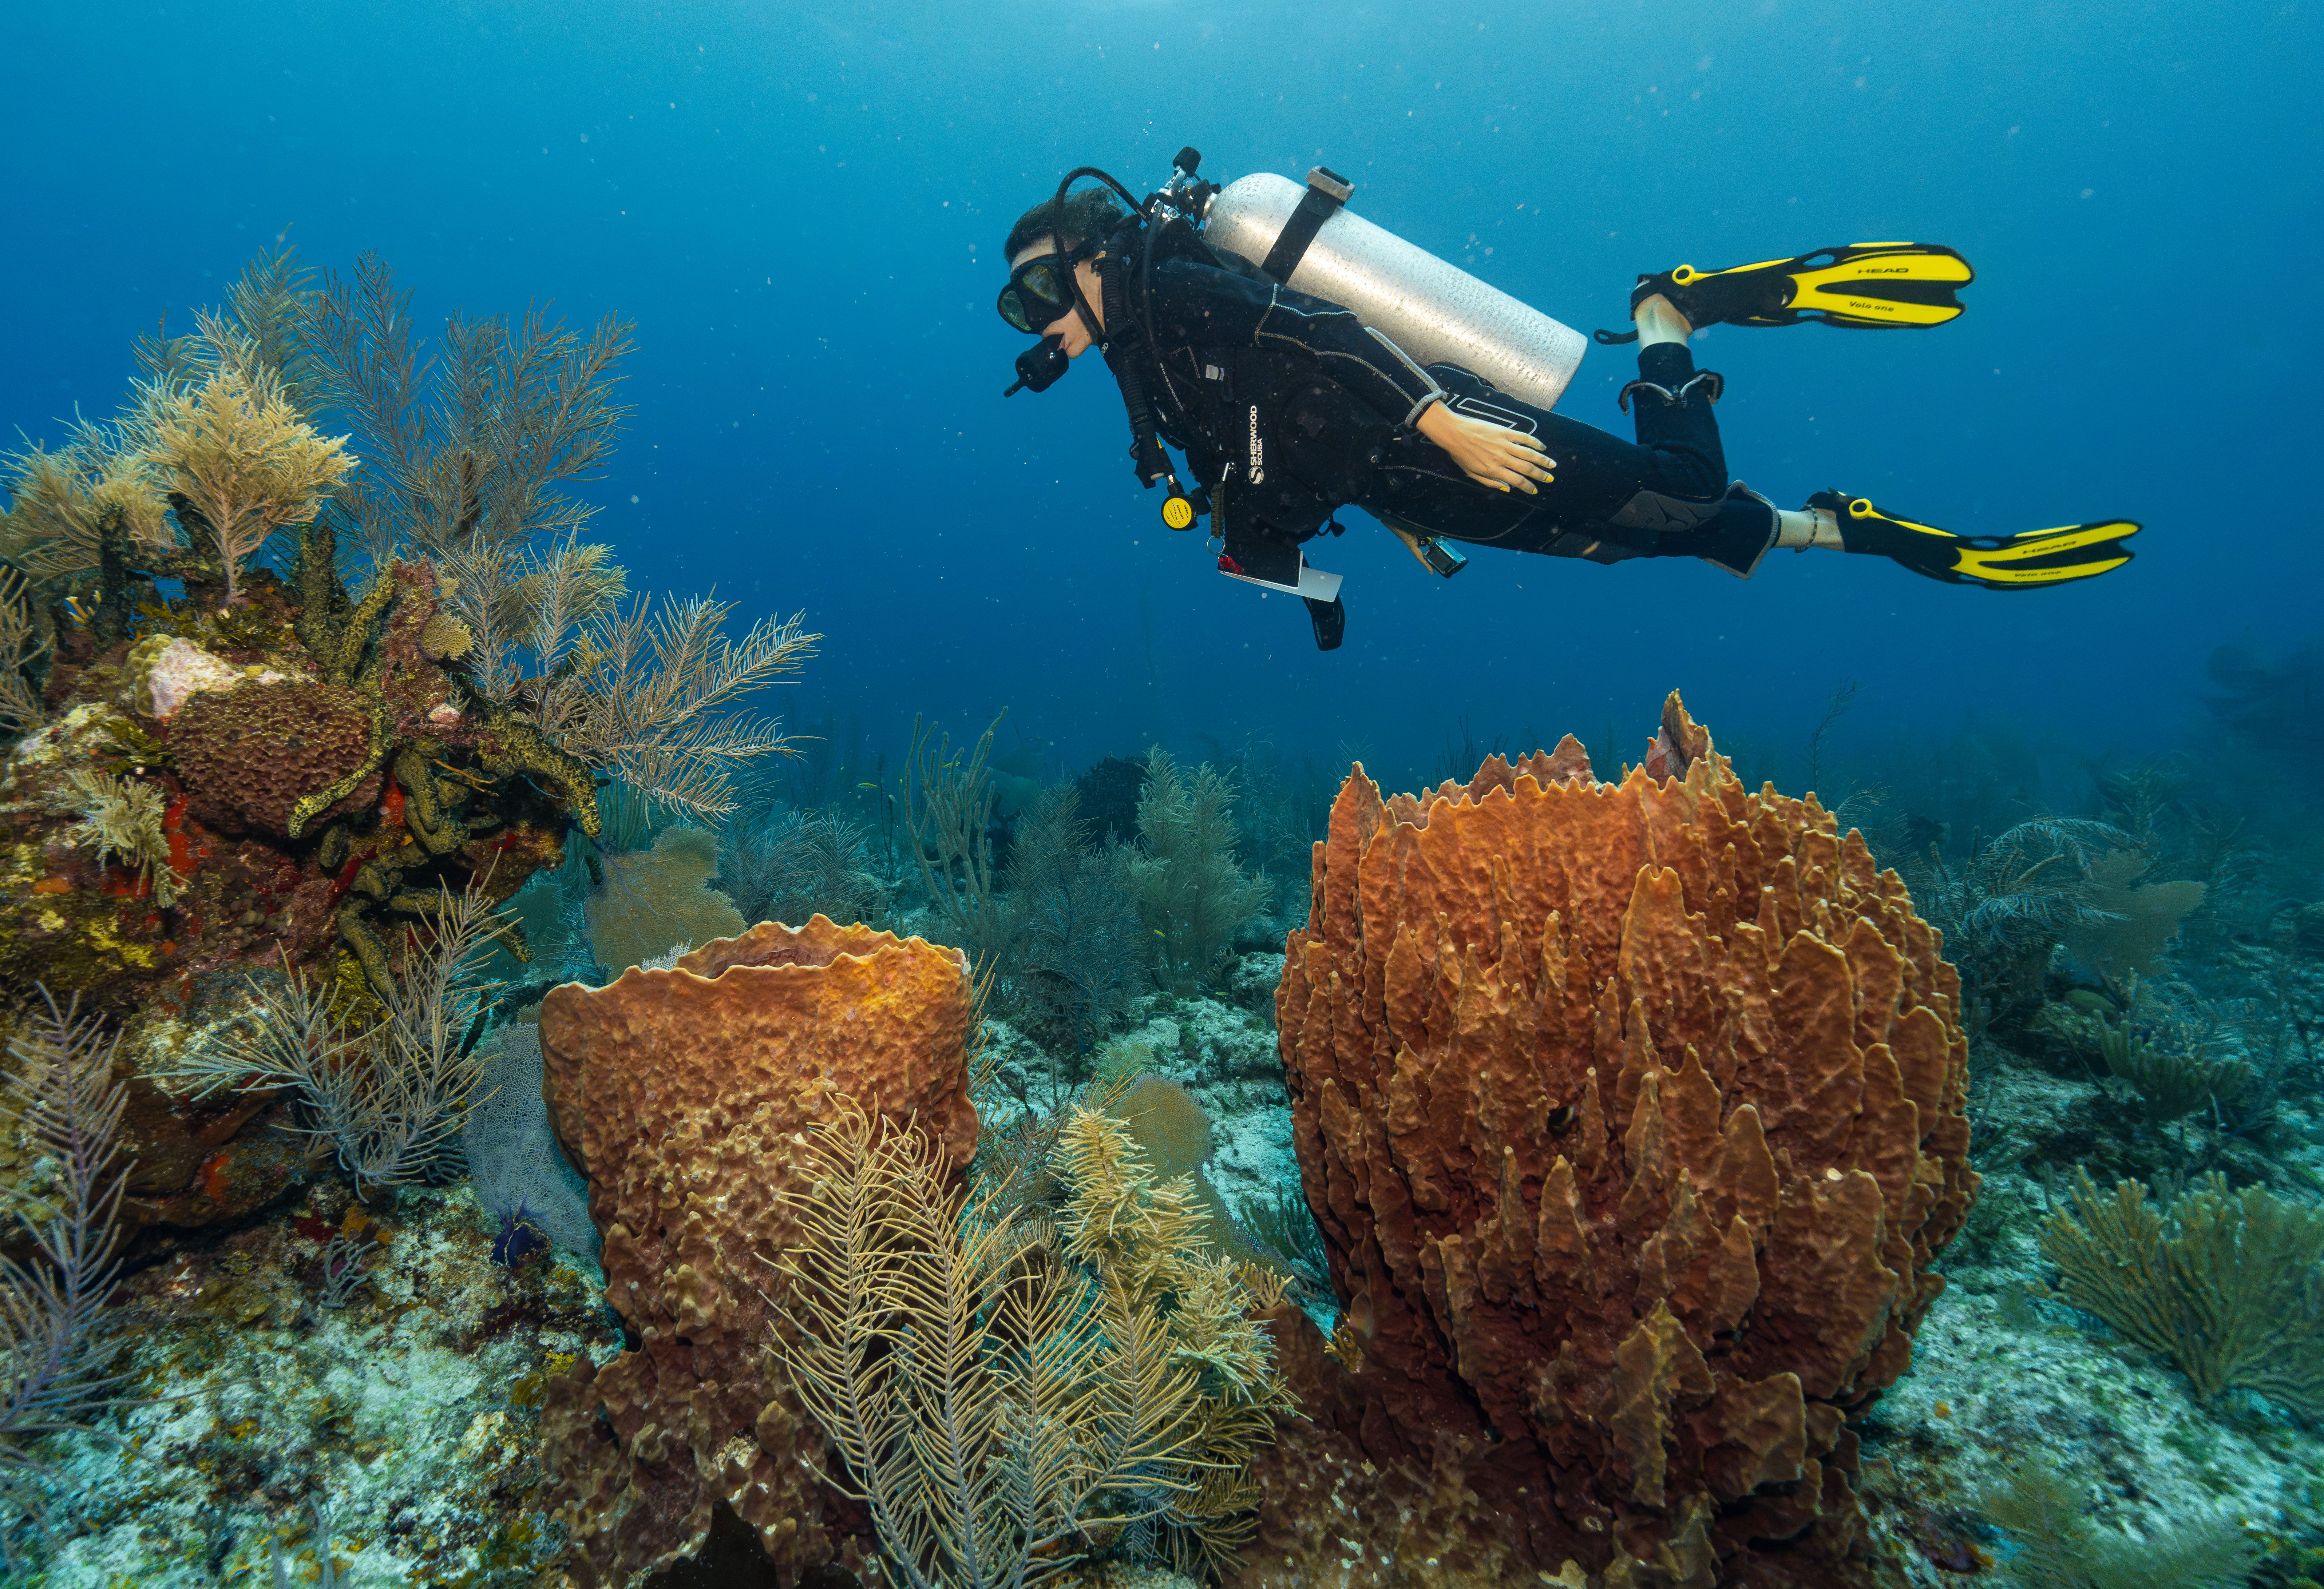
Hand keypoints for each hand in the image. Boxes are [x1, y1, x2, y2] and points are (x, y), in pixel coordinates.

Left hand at [1415, 402, 1555, 493]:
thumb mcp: (1472, 473)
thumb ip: (1490, 482)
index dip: (1528, 487)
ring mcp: (1503, 444)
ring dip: (1542, 460)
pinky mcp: (1504, 432)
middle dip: (1540, 475)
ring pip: (1528, 454)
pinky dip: (1534, 442)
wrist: (1453, 432)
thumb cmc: (1460, 454)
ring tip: (1552, 465)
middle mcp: (1500, 458)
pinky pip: (1523, 438)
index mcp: (1493, 470)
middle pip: (1526, 469)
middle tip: (1550, 479)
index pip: (1516, 481)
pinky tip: (1541, 447)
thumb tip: (1507, 489)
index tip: (1535, 490)